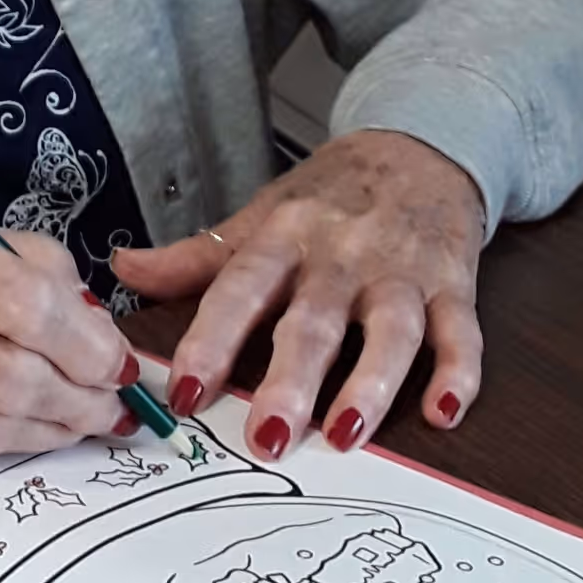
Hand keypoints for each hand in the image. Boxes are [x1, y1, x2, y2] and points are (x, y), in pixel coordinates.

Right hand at [0, 193, 135, 455]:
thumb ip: (24, 264)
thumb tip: (97, 326)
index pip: (18, 304)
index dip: (84, 342)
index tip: (122, 359)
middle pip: (7, 374)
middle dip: (81, 395)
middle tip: (119, 402)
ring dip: (52, 427)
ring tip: (89, 420)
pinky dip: (3, 442)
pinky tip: (34, 430)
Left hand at [112, 131, 484, 459]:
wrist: (420, 146)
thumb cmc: (330, 195)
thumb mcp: (260, 216)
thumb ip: (196, 257)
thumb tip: (122, 269)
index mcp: (284, 237)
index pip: (240, 289)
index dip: (211, 340)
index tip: (187, 391)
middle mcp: (341, 255)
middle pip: (314, 320)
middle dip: (290, 380)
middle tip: (267, 437)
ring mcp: (401, 272)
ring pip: (389, 330)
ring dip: (370, 384)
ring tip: (345, 435)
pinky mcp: (453, 285)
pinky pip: (460, 332)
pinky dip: (458, 373)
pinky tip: (443, 413)